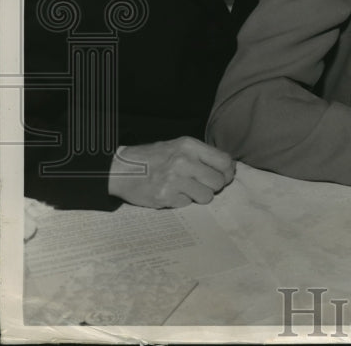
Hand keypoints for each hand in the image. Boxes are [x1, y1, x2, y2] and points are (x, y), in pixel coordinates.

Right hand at [107, 137, 235, 207]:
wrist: (121, 169)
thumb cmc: (153, 158)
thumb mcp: (179, 147)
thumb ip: (202, 155)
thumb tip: (229, 168)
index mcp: (189, 146)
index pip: (224, 161)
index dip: (227, 172)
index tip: (223, 176)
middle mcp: (184, 161)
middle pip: (218, 181)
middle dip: (214, 186)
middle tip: (203, 184)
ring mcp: (174, 180)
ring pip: (206, 196)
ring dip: (199, 195)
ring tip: (186, 189)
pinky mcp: (165, 197)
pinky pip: (187, 204)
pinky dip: (182, 201)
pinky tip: (171, 193)